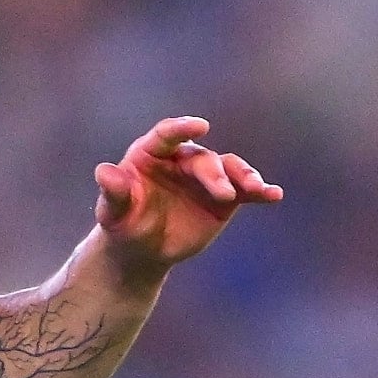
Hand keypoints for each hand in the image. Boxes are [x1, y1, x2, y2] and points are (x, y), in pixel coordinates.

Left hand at [91, 116, 282, 278]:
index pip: (168, 134)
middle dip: (214, 175)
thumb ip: (113, 192)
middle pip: (202, 159)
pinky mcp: (225, 197)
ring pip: (229, 169)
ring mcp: (206, 177)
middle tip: (224, 194)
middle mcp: (182, 159)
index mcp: (152, 153)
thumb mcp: (113, 213)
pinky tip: (274, 195)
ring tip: (258, 189)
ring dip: (245, 176)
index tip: (200, 127)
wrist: (143, 249)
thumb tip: (103, 172)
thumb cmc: (124, 224)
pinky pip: (244, 190)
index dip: (183, 129)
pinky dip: (260, 191)